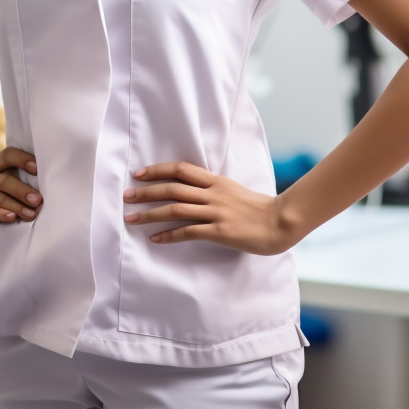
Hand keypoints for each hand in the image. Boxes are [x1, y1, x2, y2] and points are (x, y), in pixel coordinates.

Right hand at [0, 147, 42, 231]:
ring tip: (31, 214)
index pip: (9, 155)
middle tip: (39, 200)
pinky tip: (11, 218)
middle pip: (6, 180)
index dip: (23, 159)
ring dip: (16, 206)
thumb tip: (48, 186)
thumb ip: (16, 178)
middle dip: (23, 190)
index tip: (38, 168)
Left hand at [123, 161, 291, 254]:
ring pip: (176, 209)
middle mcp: (213, 194)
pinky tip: (155, 239)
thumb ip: (213, 189)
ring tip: (132, 218)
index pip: (181, 170)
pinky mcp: (220, 232)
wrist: (281, 222)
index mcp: (216, 181)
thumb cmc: (259, 208)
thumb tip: (191, 191)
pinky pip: (188, 232)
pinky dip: (169, 235)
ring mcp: (216, 212)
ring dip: (150, 214)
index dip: (158, 170)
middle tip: (127, 195)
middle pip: (172, 188)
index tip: (139, 173)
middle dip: (146, 192)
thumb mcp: (233, 190)